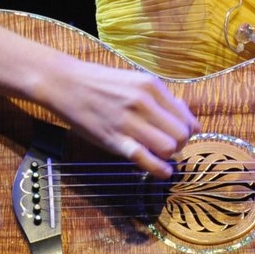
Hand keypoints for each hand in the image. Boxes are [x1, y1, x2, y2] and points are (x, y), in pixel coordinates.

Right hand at [49, 57, 199, 178]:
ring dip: (169, 156)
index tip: (180, 136)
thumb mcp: (137, 82)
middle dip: (180, 145)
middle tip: (170, 147)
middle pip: (181, 134)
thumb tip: (188, 118)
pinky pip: (144, 159)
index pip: (185, 117)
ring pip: (168, 147)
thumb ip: (162, 99)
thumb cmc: (102, 84)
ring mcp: (129, 121)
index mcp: (152, 86)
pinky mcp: (114, 139)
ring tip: (161, 155)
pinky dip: (159, 169)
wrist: (66, 84)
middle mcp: (144, 102)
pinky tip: (163, 171)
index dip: (187, 131)